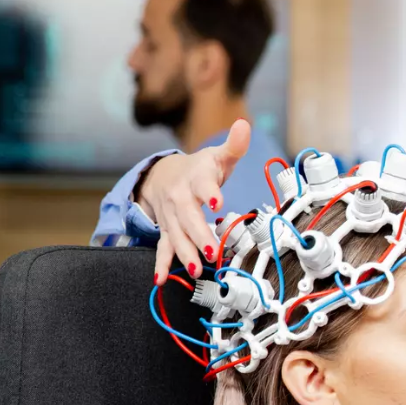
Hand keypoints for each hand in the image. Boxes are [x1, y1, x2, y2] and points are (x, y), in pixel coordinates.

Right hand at [143, 119, 251, 283]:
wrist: (164, 174)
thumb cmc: (200, 168)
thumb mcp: (217, 156)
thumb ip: (234, 145)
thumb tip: (245, 125)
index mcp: (196, 179)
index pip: (203, 185)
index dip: (210, 192)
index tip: (218, 201)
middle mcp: (180, 198)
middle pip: (189, 218)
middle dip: (199, 235)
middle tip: (213, 252)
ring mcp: (171, 217)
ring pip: (176, 235)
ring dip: (184, 253)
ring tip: (195, 269)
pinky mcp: (167, 230)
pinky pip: (162, 247)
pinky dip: (160, 264)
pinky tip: (160, 279)